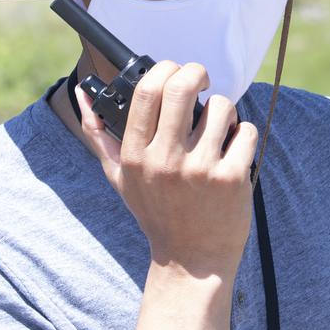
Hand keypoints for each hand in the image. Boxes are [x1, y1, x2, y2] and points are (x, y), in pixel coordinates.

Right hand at [75, 60, 257, 275]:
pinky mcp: (231, 178)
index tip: (175, 73)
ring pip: (222, 107)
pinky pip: (246, 131)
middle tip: (202, 81)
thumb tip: (82, 94)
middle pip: (183, 86)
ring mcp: (200, 170)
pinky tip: (234, 150)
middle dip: (197, 72)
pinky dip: (244, 135)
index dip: (165, 69)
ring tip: (219, 128)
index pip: (147, 91)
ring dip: (225, 111)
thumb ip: (98, 135)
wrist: (192, 261)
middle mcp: (165, 160)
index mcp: (136, 155)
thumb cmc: (156, 214)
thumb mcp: (119, 178)